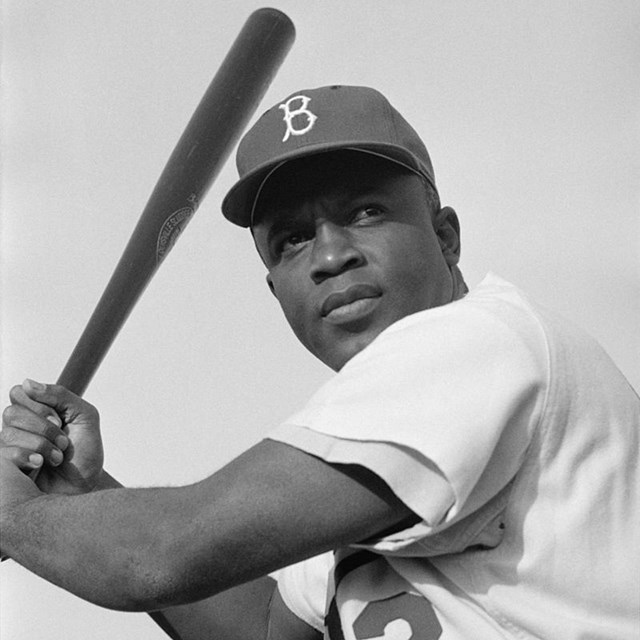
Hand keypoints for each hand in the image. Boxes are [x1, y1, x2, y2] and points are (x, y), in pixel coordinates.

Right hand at [1, 380, 103, 494]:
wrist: (86, 485)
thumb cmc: (85, 452)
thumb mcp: (84, 416)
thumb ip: (60, 395)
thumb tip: (27, 382)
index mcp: (35, 411)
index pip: (19, 393)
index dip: (39, 404)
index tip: (59, 418)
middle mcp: (19, 427)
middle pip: (12, 412)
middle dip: (44, 427)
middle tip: (63, 441)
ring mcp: (10, 447)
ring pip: (8, 433)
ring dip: (41, 445)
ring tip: (57, 457)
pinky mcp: (6, 468)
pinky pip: (5, 453)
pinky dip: (28, 457)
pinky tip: (41, 464)